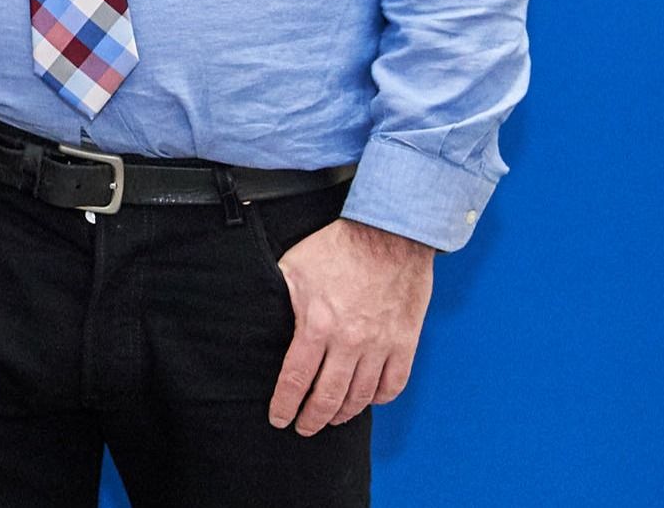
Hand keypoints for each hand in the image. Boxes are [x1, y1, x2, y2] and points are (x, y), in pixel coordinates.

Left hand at [269, 217, 434, 435]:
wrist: (389, 234)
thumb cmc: (337, 247)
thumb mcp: (293, 268)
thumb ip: (279, 299)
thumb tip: (259, 317)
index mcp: (317, 325)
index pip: (296, 380)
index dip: (285, 405)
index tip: (279, 419)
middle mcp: (350, 343)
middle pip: (328, 397)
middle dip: (312, 419)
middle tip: (303, 428)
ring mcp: (381, 345)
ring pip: (360, 397)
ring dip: (343, 414)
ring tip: (331, 419)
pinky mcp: (405, 343)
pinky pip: (393, 385)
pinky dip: (378, 399)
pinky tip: (366, 400)